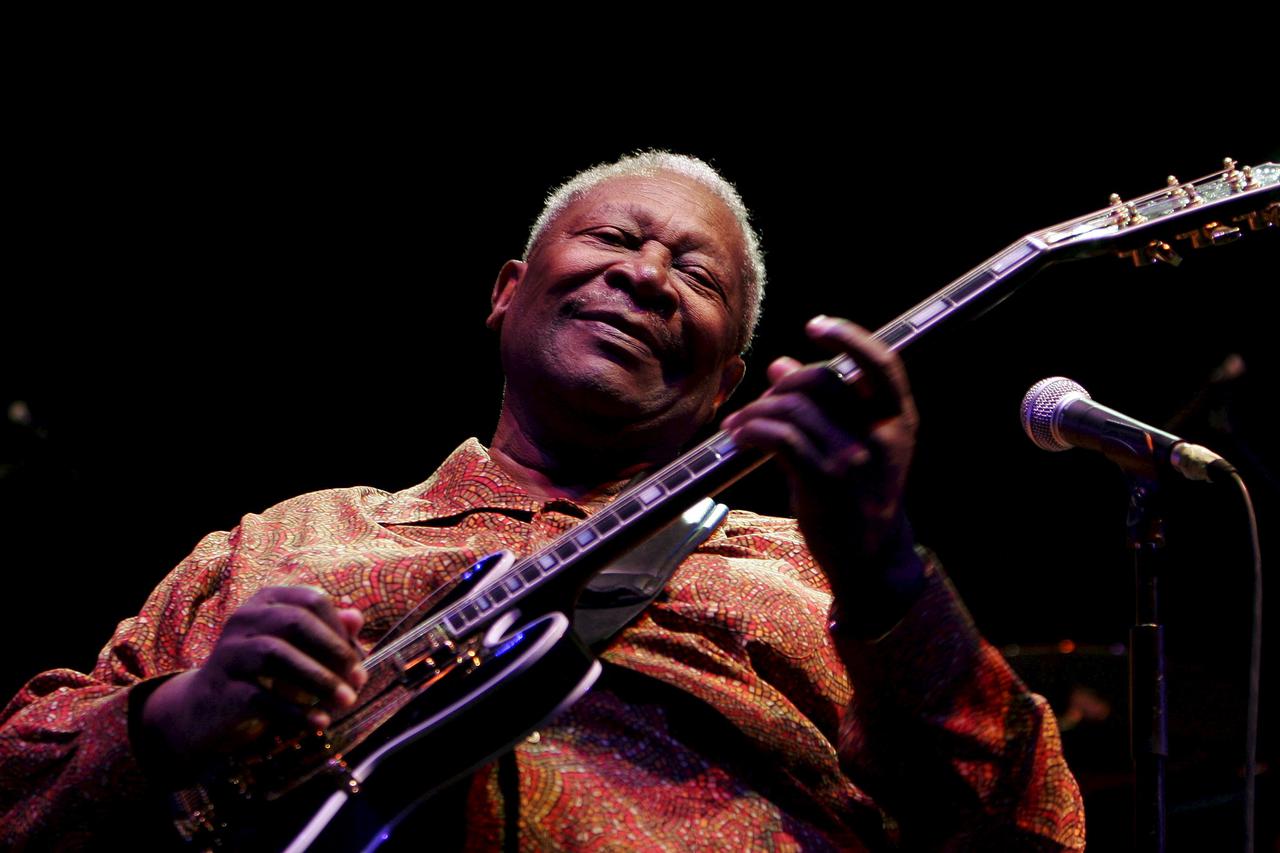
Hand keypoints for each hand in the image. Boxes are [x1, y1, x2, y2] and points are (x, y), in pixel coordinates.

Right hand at [139, 586, 366, 777]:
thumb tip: (356, 618)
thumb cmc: (263, 675)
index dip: (340, 630)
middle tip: (358, 681)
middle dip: (334, 652)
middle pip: (295, 622)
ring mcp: (228, 652)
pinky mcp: (221, 688)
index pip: (311, 601)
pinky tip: (319, 723)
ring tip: (346, 702)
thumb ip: (327, 634)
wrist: (205, 710)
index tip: (359, 661)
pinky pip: (261, 697)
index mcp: (267, 601)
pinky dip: (295, 711)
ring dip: (319, 679)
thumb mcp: (298, 651)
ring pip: (276, 655)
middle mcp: (244, 618)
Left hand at [722, 316, 922, 612]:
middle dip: (782, 384)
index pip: (882, 363)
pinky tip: (740, 437)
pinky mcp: (827, 483)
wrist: (871, 557)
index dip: (849, 337)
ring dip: (757, 411)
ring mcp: (855, 460)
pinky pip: (782, 439)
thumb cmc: (858, 495)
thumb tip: (780, 362)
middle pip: (822, 381)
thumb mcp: (853, 445)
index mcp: (898, 420)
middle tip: (761, 401)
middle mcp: (882, 436)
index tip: (816, 325)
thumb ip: (823, 405)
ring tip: (739, 424)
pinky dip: (753, 430)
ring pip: (794, 409)